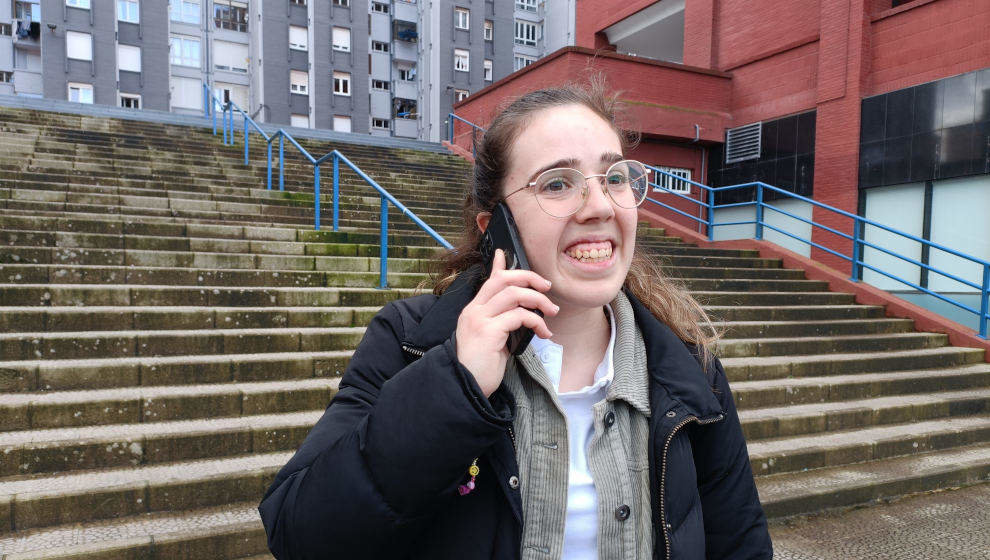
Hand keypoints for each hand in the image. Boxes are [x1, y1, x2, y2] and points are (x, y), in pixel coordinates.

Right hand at [455, 250, 557, 396]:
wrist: (466, 387)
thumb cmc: (480, 368)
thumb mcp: (491, 340)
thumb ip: (500, 323)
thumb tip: (519, 314)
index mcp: (473, 311)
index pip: (489, 281)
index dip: (500, 266)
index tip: (505, 253)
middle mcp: (474, 311)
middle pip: (504, 280)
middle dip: (529, 278)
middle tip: (547, 288)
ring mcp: (480, 319)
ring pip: (514, 294)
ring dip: (538, 300)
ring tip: (551, 312)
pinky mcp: (489, 331)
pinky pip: (519, 316)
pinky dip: (537, 321)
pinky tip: (544, 332)